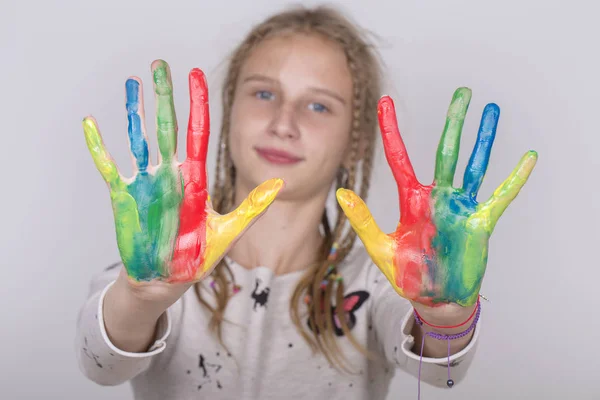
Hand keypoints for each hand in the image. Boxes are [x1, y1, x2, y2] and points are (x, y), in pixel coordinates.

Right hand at [83, 60, 282, 287]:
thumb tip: (281, 185)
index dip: (197, 103)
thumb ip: (252, 207)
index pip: (197, 132)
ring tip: (132, 84)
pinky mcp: (124, 196)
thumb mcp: (229, 230)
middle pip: (167, 126)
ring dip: (134, 111)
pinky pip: (109, 165)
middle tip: (161, 65)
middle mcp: (169, 174)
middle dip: (165, 95)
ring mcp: (145, 182)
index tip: (196, 75)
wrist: (166, 280)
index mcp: (194, 178)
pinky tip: (91, 123)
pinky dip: (99, 145)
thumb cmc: (196, 256)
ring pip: (138, 138)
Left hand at [337, 88, 536, 308]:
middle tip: (462, 92)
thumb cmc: (407, 274)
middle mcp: (437, 197)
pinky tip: (528, 158)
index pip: (399, 158)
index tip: (386, 102)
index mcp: (411, 200)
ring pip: (474, 166)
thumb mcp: (380, 247)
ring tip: (492, 110)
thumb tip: (341, 193)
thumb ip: (363, 220)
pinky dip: (514, 179)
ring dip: (484, 139)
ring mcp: (460, 207)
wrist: (434, 299)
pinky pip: (500, 197)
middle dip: (454, 122)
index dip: (391, 130)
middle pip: (446, 152)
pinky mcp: (479, 223)